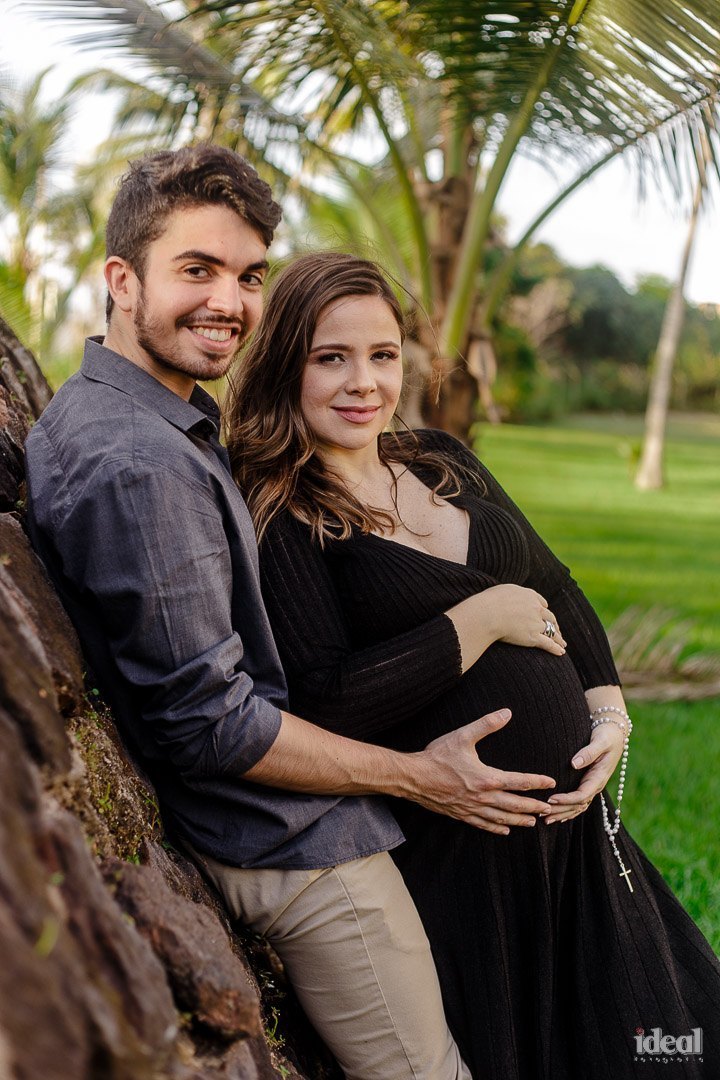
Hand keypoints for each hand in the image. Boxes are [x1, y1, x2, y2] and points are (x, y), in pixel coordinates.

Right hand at [410, 708, 555, 833]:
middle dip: (533, 806)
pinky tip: (504, 830)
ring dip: (519, 820)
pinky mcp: (461, 814)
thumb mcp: (463, 736)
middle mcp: (482, 797)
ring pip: (501, 818)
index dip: (536, 782)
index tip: (550, 782)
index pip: (518, 781)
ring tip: (532, 822)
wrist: (413, 777)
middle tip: (548, 808)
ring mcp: (471, 808)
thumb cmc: (437, 756)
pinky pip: (483, 824)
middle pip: (514, 804)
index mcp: (486, 778)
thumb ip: (486, 724)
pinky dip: (496, 828)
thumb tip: (507, 713)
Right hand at [479, 584, 566, 655]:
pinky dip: (555, 648)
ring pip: (551, 631)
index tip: (546, 613)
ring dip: (558, 638)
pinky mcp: (533, 637)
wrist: (488, 614)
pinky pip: (548, 644)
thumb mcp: (501, 591)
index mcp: (529, 596)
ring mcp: (536, 624)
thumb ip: (510, 594)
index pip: (541, 603)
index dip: (544, 609)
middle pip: (549, 617)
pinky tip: (561, 652)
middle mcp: (536, 609)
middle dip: (554, 624)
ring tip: (562, 644)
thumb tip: (507, 597)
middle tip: (557, 630)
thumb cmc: (489, 602)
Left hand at [543, 721, 624, 823]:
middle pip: (578, 805)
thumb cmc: (607, 736)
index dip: (566, 799)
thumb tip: (574, 764)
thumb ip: (589, 752)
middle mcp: (596, 785)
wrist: (615, 734)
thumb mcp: (600, 741)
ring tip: (545, 819)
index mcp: (599, 777)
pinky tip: (557, 817)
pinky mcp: (588, 784)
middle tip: (542, 814)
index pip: (582, 795)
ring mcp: (593, 786)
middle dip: (560, 811)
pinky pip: (579, 802)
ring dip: (562, 814)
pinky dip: (568, 811)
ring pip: (578, 807)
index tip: (550, 799)